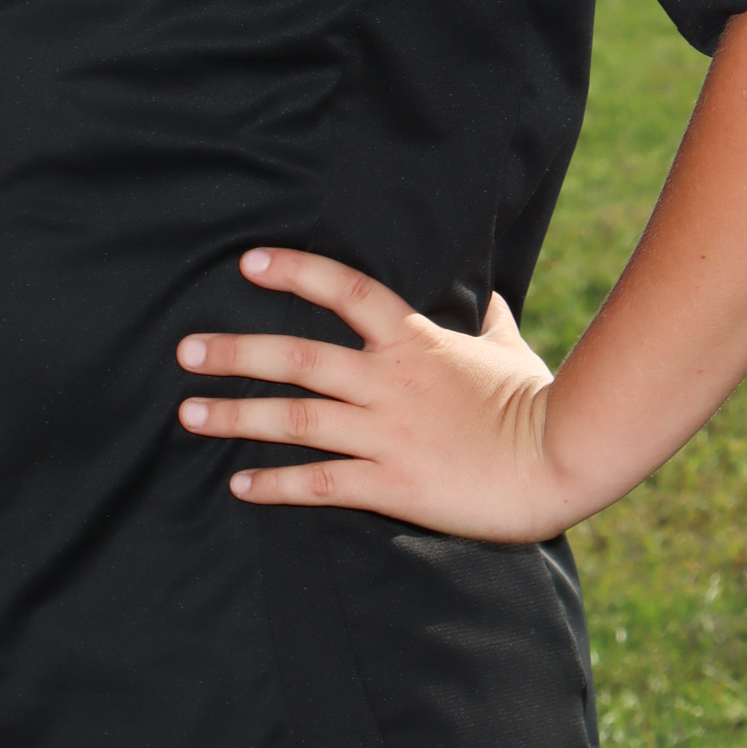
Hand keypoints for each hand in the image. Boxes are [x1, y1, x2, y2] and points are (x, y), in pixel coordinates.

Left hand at [176, 248, 571, 542]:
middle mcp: (390, 381)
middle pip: (297, 358)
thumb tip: (489, 295)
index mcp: (415, 340)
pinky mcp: (392, 484)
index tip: (248, 263)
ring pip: (295, 419)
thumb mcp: (509, 348)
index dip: (295, 272)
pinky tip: (238, 484)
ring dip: (236, 416)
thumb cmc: (538, 402)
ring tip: (189, 414)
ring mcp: (388, 433)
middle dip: (235, 353)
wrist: (561, 460)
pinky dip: (275, 484)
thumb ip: (489, 319)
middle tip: (185, 351)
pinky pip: (320, 483)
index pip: (346, 290)